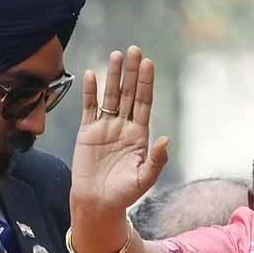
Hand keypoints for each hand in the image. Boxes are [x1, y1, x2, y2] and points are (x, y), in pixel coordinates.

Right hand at [71, 46, 169, 213]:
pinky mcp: (87, 132)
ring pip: (110, 96)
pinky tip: (92, 74)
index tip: (148, 63)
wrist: (98, 203)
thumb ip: (156, 160)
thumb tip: (166, 138)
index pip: (144, 103)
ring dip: (112, 76)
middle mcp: (124, 127)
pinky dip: (90, 92)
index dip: (146, 83)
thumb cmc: (124, 194)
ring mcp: (105, 127)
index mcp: (140, 135)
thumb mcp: (144, 179)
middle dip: (131, 72)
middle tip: (135, 49)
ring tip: (116, 55)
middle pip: (129, 94)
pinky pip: (88, 108)